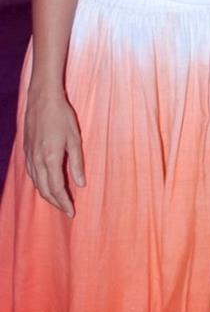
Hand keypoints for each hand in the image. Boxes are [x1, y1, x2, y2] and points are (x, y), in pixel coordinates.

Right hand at [24, 88, 84, 217]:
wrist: (42, 99)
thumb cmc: (61, 116)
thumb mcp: (74, 138)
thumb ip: (77, 162)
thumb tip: (80, 184)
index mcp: (50, 159)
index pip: (56, 188)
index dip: (64, 202)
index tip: (72, 212)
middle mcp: (37, 161)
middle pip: (44, 190)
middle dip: (56, 202)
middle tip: (67, 210)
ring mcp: (29, 156)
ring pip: (36, 183)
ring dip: (47, 194)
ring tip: (58, 200)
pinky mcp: (27, 151)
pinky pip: (31, 174)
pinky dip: (39, 183)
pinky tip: (45, 183)